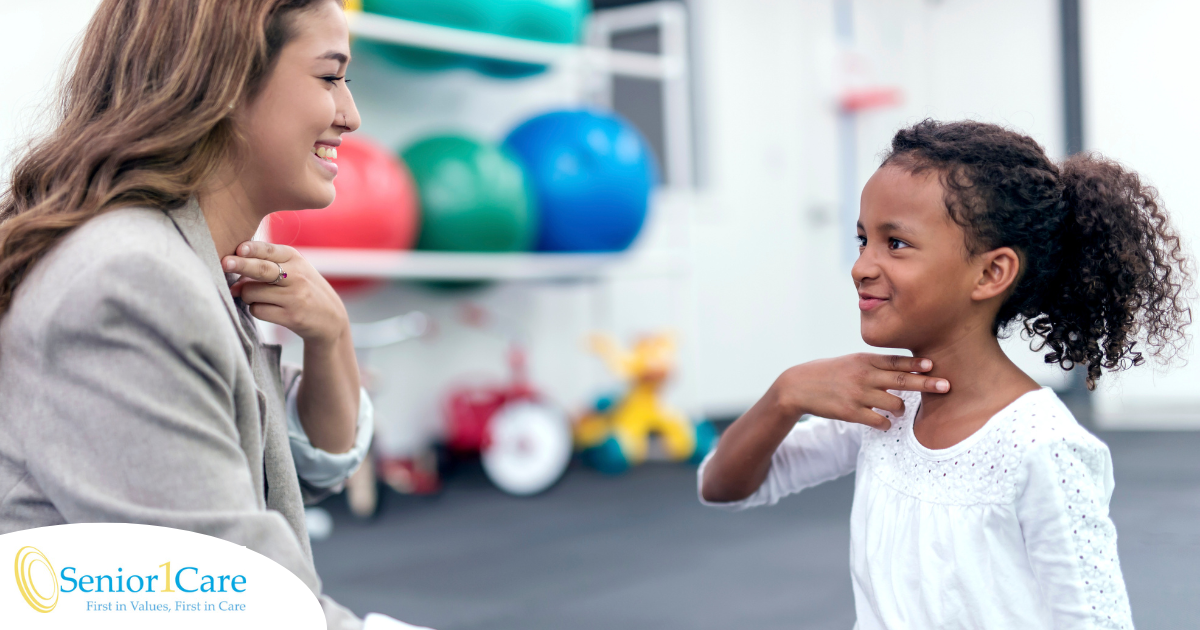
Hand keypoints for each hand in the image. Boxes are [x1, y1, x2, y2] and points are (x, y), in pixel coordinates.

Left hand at [222, 241, 348, 345]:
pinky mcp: (291, 317)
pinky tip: (268, 309)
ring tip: (258, 297)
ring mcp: (294, 297)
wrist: (330, 318)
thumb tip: (234, 278)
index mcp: (295, 259)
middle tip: (223, 263)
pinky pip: (258, 311)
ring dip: (246, 295)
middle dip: (239, 265)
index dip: (252, 249)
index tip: (238, 249)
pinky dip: (256, 309)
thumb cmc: (304, 289)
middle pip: (260, 269)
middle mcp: (297, 276)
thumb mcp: (294, 269)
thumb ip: (266, 265)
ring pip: (252, 292)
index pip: (269, 250)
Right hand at [769, 353, 949, 429]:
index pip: (896, 361)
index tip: (934, 365)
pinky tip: (885, 422)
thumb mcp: (851, 362)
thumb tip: (904, 368)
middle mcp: (864, 375)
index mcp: (864, 360)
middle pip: (902, 380)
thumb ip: (875, 365)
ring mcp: (858, 394)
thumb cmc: (829, 373)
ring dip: (901, 409)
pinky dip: (886, 423)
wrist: (799, 386)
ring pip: (894, 404)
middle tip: (947, 386)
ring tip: (899, 410)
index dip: (916, 363)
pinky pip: (879, 421)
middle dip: (927, 383)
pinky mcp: (851, 412)